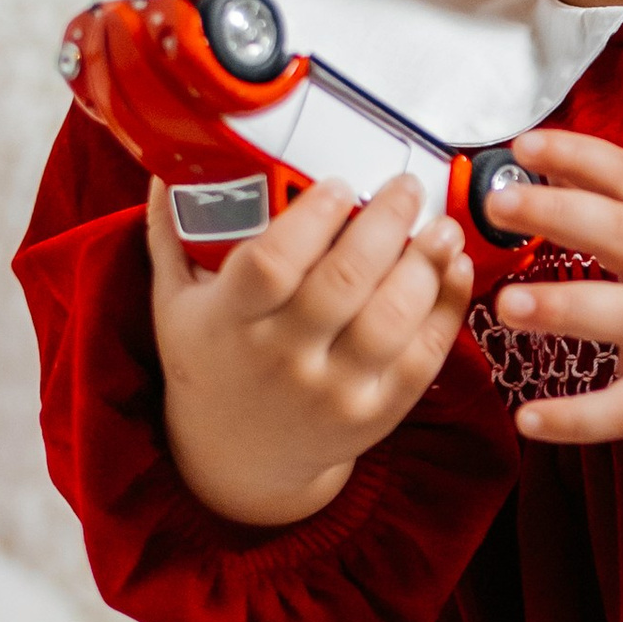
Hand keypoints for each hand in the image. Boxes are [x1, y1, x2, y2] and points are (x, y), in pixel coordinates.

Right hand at [149, 174, 472, 525]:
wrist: (238, 457)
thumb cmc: (211, 364)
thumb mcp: (175, 304)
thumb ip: (171, 234)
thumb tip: (167, 163)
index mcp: (230, 323)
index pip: (272, 264)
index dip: (311, 220)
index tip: (339, 184)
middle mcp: (283, 360)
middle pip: (344, 283)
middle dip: (386, 224)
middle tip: (406, 187)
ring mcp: (333, 391)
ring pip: (392, 319)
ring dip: (426, 265)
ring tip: (441, 227)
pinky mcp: (375, 413)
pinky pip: (423, 358)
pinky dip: (446, 309)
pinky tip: (455, 271)